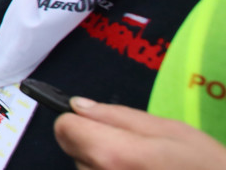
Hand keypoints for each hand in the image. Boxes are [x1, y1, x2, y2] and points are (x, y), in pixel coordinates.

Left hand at [54, 98, 225, 169]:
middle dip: (95, 144)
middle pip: (73, 150)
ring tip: (143, 168)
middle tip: (135, 152)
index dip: (79, 121)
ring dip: (104, 166)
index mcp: (112, 154)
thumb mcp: (168, 129)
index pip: (64, 128)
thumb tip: (78, 105)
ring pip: (85, 169)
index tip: (98, 123)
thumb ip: (116, 115)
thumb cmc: (205, 167)